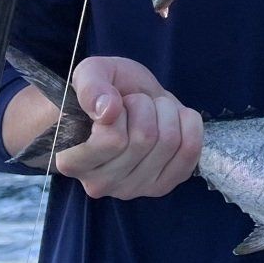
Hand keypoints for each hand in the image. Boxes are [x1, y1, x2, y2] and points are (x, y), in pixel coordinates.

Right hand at [53, 56, 203, 199]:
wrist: (124, 102)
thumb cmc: (102, 93)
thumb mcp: (90, 73)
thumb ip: (91, 87)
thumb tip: (108, 110)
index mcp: (72, 161)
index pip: (110, 140)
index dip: (119, 111)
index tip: (112, 103)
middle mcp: (99, 183)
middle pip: (144, 139)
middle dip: (144, 105)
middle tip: (133, 103)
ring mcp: (132, 189)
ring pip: (169, 142)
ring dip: (165, 112)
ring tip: (150, 111)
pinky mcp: (162, 186)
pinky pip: (191, 152)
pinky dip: (188, 124)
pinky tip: (173, 119)